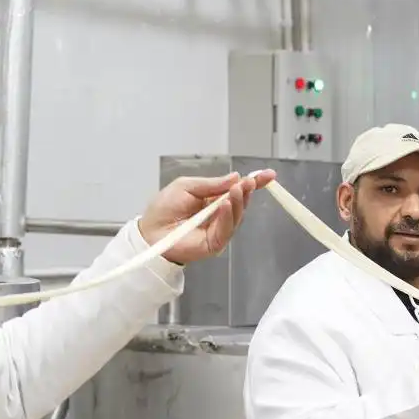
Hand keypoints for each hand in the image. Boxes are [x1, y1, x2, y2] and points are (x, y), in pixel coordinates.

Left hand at [138, 171, 275, 265]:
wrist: (149, 231)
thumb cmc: (164, 209)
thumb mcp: (187, 186)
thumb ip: (211, 184)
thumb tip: (235, 177)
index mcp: (214, 200)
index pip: (238, 191)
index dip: (253, 183)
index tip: (268, 175)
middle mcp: (219, 215)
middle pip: (241, 203)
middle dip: (248, 191)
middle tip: (250, 181)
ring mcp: (218, 230)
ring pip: (237, 216)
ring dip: (239, 201)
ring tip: (238, 189)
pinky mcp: (214, 244)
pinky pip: (225, 230)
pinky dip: (227, 216)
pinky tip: (226, 204)